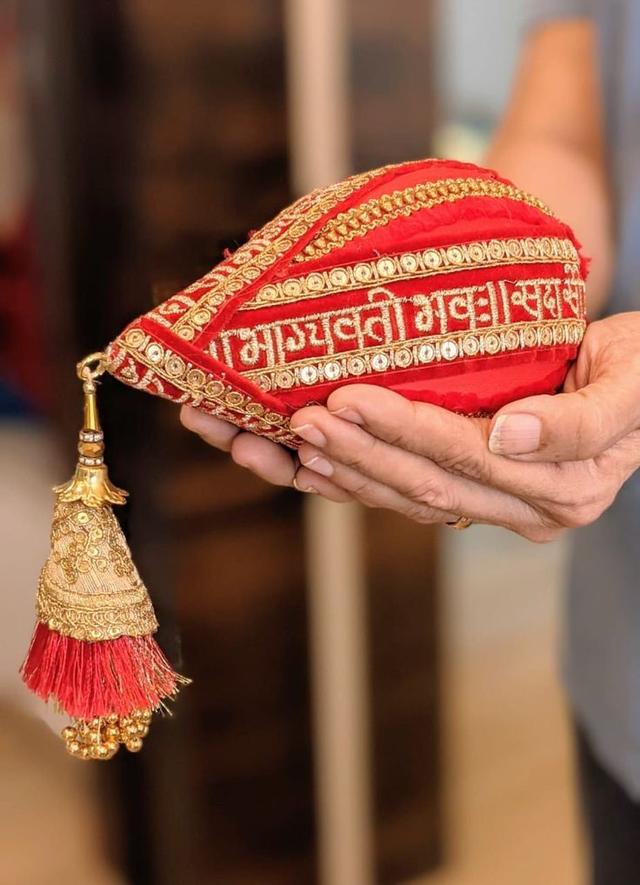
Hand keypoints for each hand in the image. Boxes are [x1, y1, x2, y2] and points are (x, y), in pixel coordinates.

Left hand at [181, 312, 639, 541]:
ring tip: (261, 441)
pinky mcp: (459, 488)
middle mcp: (515, 507)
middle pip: (417, 485)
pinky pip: (391, 489)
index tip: (345, 398)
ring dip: (326, 470)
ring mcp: (484, 503)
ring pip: (393, 495)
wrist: (638, 380)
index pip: (465, 459)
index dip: (403, 432)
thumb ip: (585, 420)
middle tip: (291, 417)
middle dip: (351, 452)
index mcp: (559, 489)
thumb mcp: (636, 383)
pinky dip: (338, 476)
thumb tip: (513, 435)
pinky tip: (288, 459)